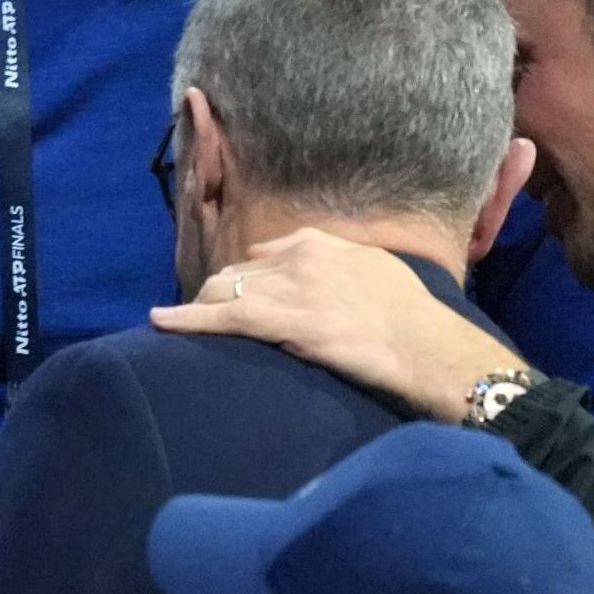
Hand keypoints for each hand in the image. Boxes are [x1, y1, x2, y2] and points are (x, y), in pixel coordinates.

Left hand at [148, 228, 525, 422]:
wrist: (431, 349)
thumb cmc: (416, 323)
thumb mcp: (379, 276)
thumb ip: (342, 271)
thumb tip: (322, 283)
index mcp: (323, 244)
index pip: (264, 253)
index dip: (247, 277)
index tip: (236, 294)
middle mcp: (300, 256)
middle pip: (237, 271)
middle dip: (217, 293)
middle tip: (204, 316)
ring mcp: (290, 287)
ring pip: (223, 290)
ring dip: (199, 307)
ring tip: (179, 324)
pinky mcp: (283, 320)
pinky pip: (223, 315)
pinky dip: (186, 319)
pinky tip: (161, 323)